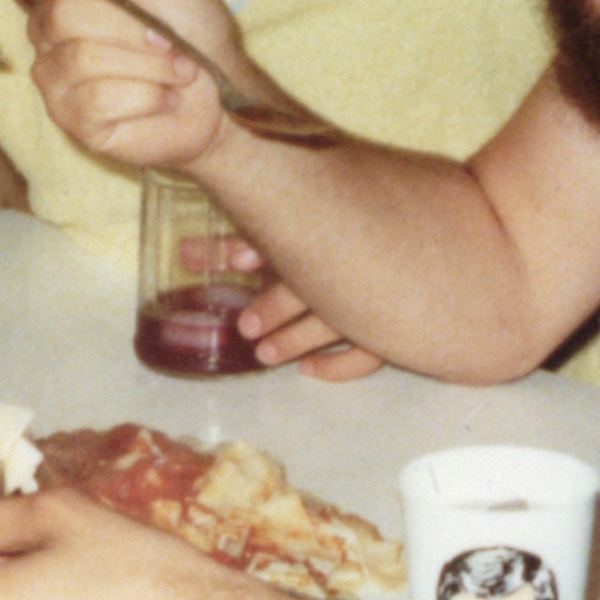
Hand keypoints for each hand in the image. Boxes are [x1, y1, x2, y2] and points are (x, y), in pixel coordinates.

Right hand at [9, 0, 245, 168]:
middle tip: (168, 40)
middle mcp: (49, 36)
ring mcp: (57, 81)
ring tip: (178, 71)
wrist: (224, 90)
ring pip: (83, 60)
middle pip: (62, 16)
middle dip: (129, 26)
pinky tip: (164, 99)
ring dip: (149, 65)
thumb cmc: (191, 26)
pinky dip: (147, 96)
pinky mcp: (75, 121)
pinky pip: (98, 101)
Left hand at [192, 242, 381, 380]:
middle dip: (279, 304)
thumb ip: (237, 245)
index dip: (262, 246)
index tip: (240, 259)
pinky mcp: (394, 325)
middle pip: (316, 284)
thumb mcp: (292, 232)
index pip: (290, 235)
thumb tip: (182, 253)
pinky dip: (338, 365)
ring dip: (299, 339)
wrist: (416, 244)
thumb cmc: (342, 233)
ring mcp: (377, 296)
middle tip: (247, 326)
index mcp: (329, 228)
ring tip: (265, 354)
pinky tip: (308, 370)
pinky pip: (370, 352)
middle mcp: (354, 261)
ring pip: (339, 320)